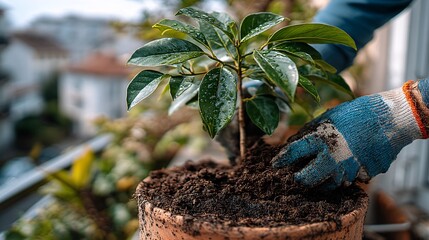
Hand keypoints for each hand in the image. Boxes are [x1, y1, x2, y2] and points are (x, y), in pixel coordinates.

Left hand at [272, 80, 428, 188]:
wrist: (390, 119)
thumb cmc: (356, 114)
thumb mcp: (328, 117)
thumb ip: (308, 132)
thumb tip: (292, 143)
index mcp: (321, 140)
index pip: (293, 154)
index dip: (281, 160)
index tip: (275, 164)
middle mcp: (333, 159)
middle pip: (306, 180)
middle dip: (299, 178)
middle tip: (297, 174)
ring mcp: (349, 170)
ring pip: (327, 186)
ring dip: (321, 180)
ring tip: (321, 170)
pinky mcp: (364, 176)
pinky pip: (348, 181)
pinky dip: (342, 176)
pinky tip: (344, 166)